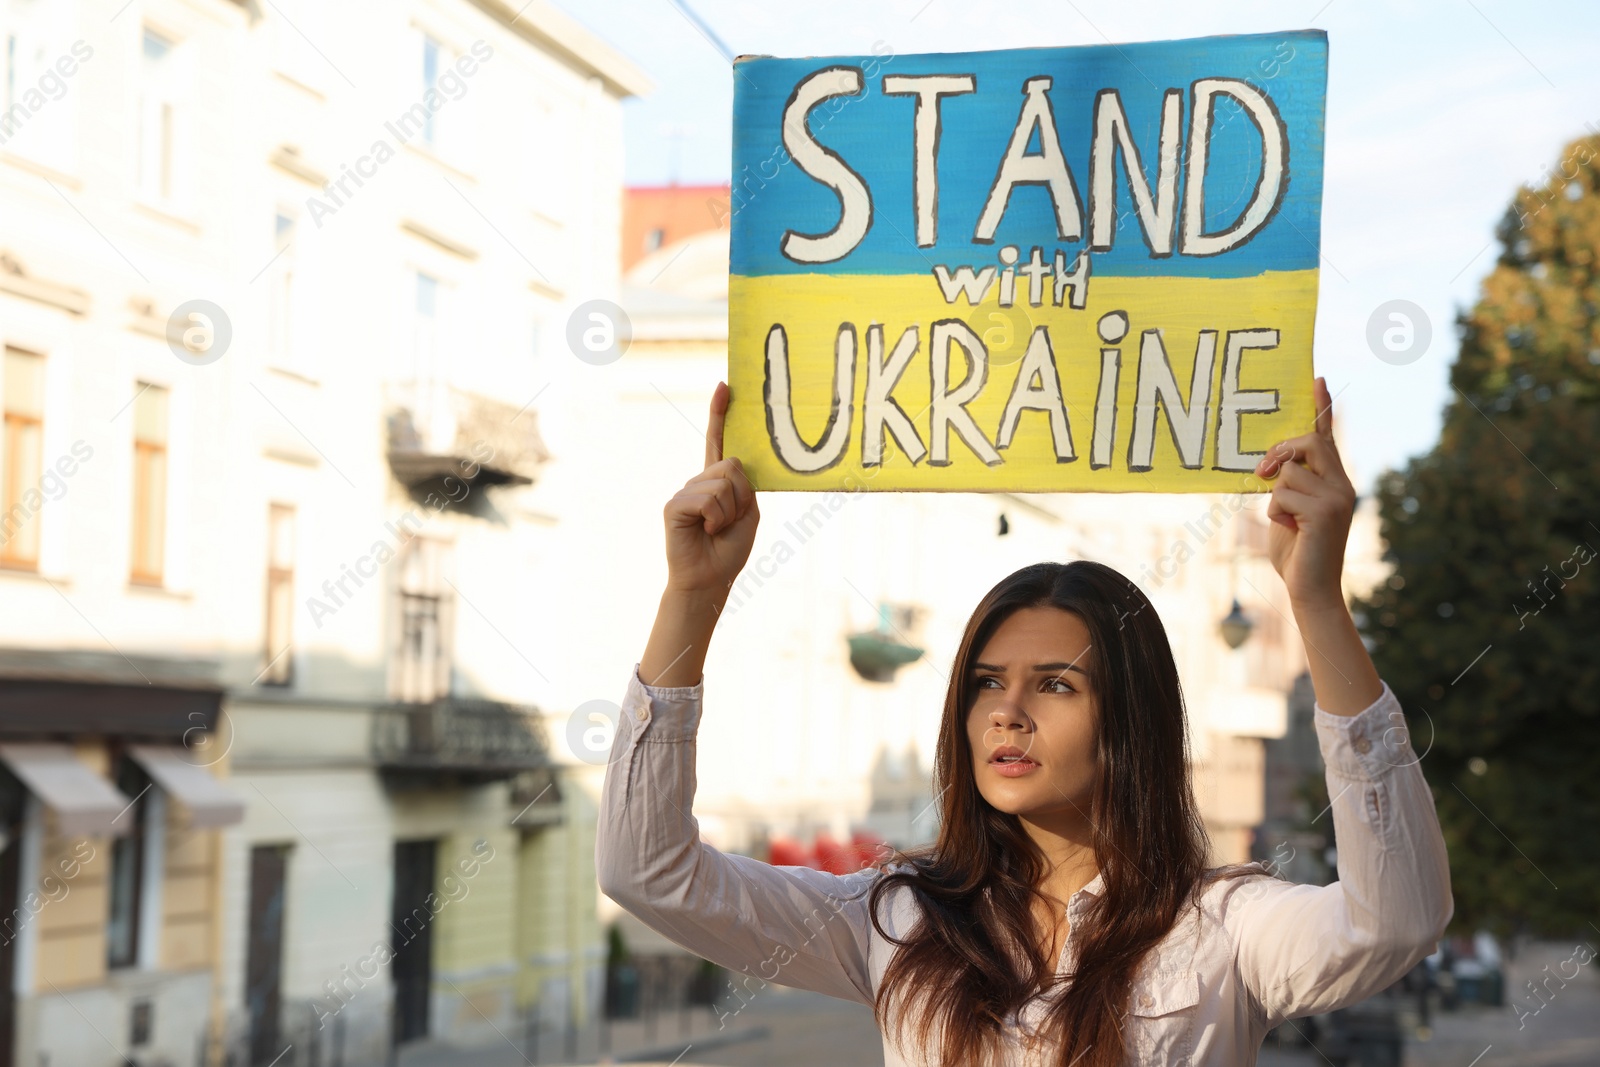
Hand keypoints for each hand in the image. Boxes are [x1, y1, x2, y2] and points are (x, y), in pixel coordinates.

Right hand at [662, 381, 759, 599]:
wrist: (711, 578)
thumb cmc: (729, 549)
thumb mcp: (748, 512)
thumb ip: (743, 485)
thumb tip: (730, 465)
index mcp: (716, 481)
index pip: (717, 442)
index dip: (719, 414)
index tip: (724, 386)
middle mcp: (698, 481)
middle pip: (732, 466)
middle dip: (741, 497)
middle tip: (729, 522)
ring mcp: (685, 491)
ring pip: (722, 484)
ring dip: (729, 513)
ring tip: (715, 530)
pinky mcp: (675, 504)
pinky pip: (708, 499)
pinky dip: (715, 519)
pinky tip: (704, 531)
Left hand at [1253, 377, 1356, 611]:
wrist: (1310, 589)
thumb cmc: (1295, 551)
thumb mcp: (1288, 509)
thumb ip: (1288, 484)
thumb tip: (1274, 463)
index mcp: (1334, 480)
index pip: (1327, 436)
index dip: (1321, 407)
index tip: (1316, 378)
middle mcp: (1342, 484)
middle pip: (1308, 441)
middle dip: (1279, 453)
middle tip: (1261, 473)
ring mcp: (1338, 497)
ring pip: (1288, 472)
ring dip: (1275, 497)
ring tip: (1287, 521)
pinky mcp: (1325, 512)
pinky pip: (1282, 495)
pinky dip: (1276, 513)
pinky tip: (1290, 531)